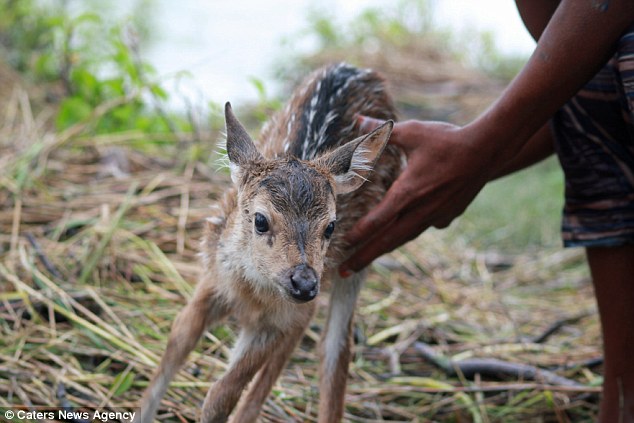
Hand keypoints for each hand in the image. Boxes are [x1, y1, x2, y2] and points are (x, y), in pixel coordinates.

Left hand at [340, 116, 493, 274]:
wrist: (487, 150)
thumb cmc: (447, 139)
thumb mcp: (411, 132)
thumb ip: (381, 132)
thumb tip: (358, 119)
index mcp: (408, 192)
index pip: (377, 221)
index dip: (359, 235)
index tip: (343, 245)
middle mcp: (420, 210)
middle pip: (387, 240)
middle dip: (364, 257)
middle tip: (345, 271)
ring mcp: (436, 216)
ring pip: (404, 237)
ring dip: (384, 249)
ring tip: (367, 259)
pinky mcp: (448, 215)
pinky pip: (425, 227)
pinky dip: (411, 231)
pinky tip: (405, 230)